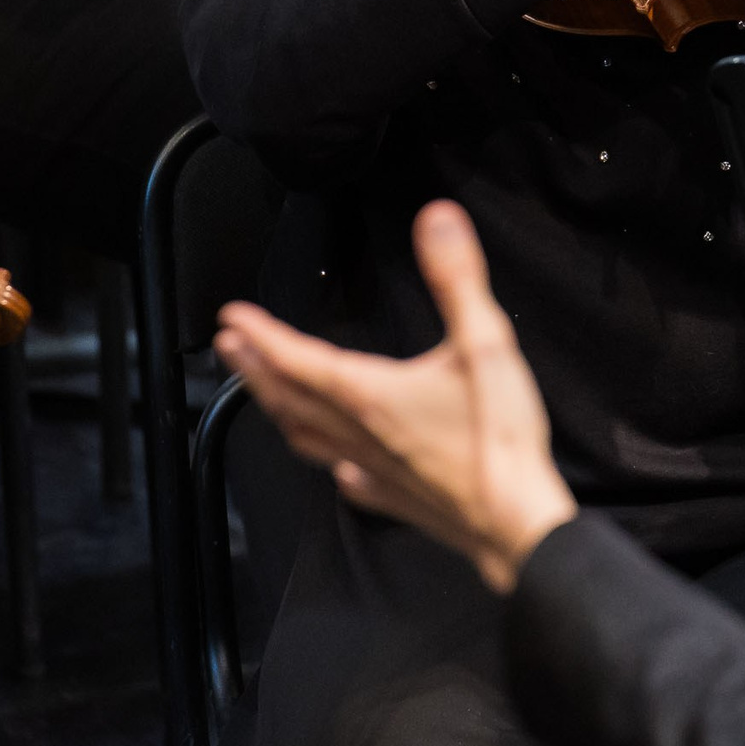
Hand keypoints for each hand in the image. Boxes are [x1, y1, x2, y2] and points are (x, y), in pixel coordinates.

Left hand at [214, 201, 574, 592]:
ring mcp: (373, 470)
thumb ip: (458, 280)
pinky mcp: (395, 498)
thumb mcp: (486, 345)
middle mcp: (360, 435)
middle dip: (255, 369)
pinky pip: (348, 478)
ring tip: (264, 394)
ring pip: (309, 439)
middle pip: (290, 399)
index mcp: (371, 395)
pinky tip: (339, 468)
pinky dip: (331, 462)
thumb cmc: (498, 442)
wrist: (515, 524)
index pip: (299, 360)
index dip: (263, 335)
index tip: (232, 316)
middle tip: (229, 347)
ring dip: (278, 410)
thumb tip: (437, 220)